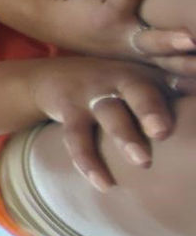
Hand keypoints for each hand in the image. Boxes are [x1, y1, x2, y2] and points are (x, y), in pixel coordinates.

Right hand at [23, 57, 189, 190]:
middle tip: (163, 130)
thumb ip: (182, 85)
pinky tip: (105, 185)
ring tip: (142, 161)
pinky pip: (77, 140)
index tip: (194, 50)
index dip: (182, 62)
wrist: (54, 78)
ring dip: (125, 136)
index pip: (172, 68)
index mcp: (147, 72)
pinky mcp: (69, 113)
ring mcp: (93, 95)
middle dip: (152, 109)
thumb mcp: (148, 78)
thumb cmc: (118, 84)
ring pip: (110, 115)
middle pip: (139, 91)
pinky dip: (90, 163)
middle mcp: (119, 79)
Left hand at [39, 0, 195, 73]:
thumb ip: (177, 59)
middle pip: (176, 65)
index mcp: (157, 67)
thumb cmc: (117, 38)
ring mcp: (124, 38)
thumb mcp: (148, 52)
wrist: (61, 24)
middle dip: (194, 70)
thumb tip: (194, 56)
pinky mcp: (105, 16)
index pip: (189, 76)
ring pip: (151, 41)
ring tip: (190, 39)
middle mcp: (142, 57)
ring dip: (170, 41)